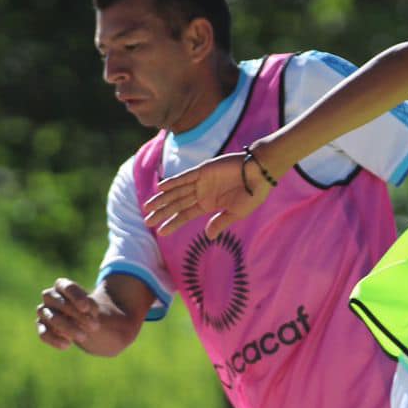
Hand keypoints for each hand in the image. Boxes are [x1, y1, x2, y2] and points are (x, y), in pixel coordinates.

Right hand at [36, 279, 98, 349]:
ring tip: (84, 337)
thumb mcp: (94, 307)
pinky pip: (43, 333)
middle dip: (76, 314)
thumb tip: (87, 310)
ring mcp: (44, 311)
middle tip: (94, 326)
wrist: (83, 323)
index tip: (86, 308)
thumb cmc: (88, 311)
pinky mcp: (42, 326)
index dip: (76, 297)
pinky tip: (67, 344)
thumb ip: (91, 307)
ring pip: (52, 318)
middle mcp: (50, 296)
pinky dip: (54, 339)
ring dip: (69, 328)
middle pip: (58, 302)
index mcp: (62, 285)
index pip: (67, 287)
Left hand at [142, 149, 271, 237]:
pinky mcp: (203, 170)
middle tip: (146, 221)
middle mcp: (202, 194)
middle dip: (162, 212)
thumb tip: (208, 236)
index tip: (160, 232)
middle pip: (177, 204)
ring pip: (177, 192)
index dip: (172, 223)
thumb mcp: (236, 213)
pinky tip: (161, 187)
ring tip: (148, 206)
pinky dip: (173, 182)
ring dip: (163, 198)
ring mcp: (201, 181)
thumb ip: (220, 222)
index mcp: (209, 206)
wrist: (261, 173)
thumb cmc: (253, 194)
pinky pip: (185, 177)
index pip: (185, 216)